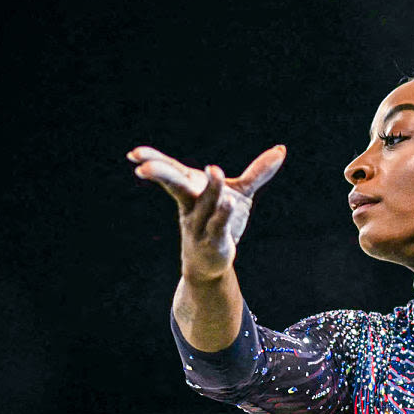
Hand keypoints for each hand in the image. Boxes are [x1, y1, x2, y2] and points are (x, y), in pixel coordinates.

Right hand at [130, 144, 285, 280]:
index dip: (151, 161)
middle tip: (144, 166)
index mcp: (189, 191)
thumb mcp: (241, 192)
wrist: (211, 263)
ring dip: (210, 188)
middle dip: (161, 174)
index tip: (133, 154)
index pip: (169, 173)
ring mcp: (199, 225)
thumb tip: (281, 150)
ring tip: (214, 168)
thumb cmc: (219, 222)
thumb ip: (257, 172)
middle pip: (175, 187)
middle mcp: (190, 207)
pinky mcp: (213, 241)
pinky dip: (223, 213)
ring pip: (203, 204)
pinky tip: (228, 202)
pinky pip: (217, 225)